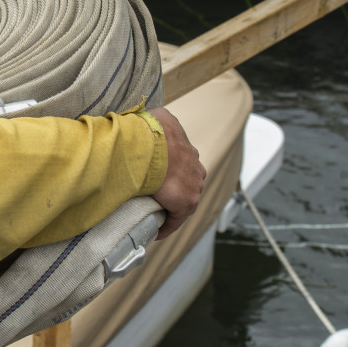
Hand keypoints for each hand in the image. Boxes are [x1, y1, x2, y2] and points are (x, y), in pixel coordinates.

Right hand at [147, 106, 205, 239]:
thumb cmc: (152, 129)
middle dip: (175, 191)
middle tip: (157, 197)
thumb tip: (151, 116)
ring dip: (171, 207)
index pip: (185, 165)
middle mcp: (196, 168)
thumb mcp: (158, 115)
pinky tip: (156, 231)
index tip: (161, 180)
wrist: (152, 144)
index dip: (174, 173)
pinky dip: (167, 225)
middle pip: (187, 184)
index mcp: (190, 150)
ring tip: (155, 213)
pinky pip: (176, 218)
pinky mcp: (186, 201)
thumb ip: (158, 117)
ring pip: (183, 201)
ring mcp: (194, 185)